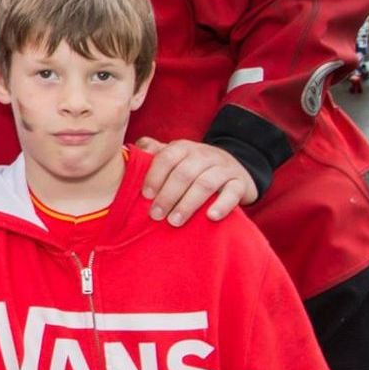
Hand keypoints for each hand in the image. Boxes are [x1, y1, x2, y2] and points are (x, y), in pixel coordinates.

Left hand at [135, 137, 257, 225]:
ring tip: (175, 221)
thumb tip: (128, 152)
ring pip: (206, 183)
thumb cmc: (194, 166)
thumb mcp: (175, 157)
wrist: (235, 167)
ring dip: (188, 203)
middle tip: (156, 215)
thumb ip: (154, 154)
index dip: (154, 176)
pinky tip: (211, 217)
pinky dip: (222, 204)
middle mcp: (204, 155)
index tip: (146, 195)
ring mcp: (224, 168)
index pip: (167, 157)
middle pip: (184, 173)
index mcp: (184, 148)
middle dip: (168, 195)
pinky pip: (233, 192)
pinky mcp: (240, 183)